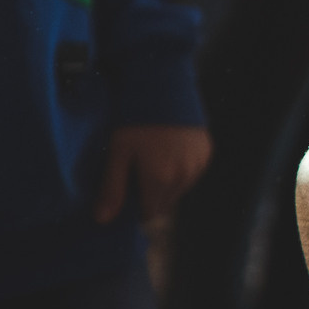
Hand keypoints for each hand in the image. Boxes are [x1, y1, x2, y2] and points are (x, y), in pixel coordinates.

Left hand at [92, 124, 211, 224]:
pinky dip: (181, 170)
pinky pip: (192, 173)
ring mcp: (198, 164)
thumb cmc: (136, 120)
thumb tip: (102, 221)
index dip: (135, 206)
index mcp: (161, 179)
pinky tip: (169, 153)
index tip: (126, 193)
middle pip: (166, 202)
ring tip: (153, 162)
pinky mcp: (206, 151)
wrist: (164, 87)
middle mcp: (184, 176)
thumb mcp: (118, 153)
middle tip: (136, 175)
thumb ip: (112, 189)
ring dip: (167, 184)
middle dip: (151, 196)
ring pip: (180, 189)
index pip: (149, 212)